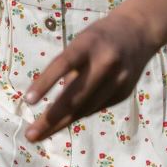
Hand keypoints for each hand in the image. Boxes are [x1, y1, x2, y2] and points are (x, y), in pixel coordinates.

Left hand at [24, 9, 155, 141]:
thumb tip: (52, 105)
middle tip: (30, 135)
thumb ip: (67, 69)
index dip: (45, 83)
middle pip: (74, 96)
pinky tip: (62, 122)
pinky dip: (77, 115)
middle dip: (50, 118)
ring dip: (59, 124)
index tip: (28, 101)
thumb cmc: (98, 39)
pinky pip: (94, 108)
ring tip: (38, 134)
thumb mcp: (80, 43)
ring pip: (85, 108)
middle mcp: (105, 62)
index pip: (64, 64)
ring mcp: (118, 80)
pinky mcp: (124, 93)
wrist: (138, 32)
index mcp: (89, 44)